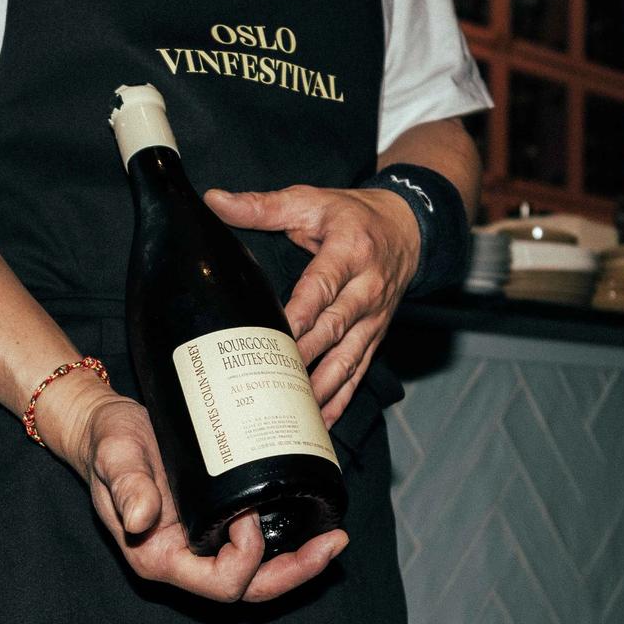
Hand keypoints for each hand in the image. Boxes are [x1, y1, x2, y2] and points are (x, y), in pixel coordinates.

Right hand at [63, 388, 347, 604]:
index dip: (246, 555)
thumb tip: (142, 516)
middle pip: (250, 588)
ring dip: (300, 561)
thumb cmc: (108, 443)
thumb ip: (126, 485)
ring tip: (335, 537)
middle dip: (296, 572)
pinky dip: (288, 539)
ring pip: (259, 573)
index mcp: (160, 558)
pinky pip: (257, 547)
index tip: (247, 510)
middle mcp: (185, 560)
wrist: (105, 430)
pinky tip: (312, 517)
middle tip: (334, 542)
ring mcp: (202, 546)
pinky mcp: (216, 524)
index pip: (220, 583)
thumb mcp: (114, 456)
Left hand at [205, 183, 421, 428]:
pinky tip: (322, 423)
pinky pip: (359, 371)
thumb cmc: (353, 216)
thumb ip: (263, 206)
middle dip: (306, 356)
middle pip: (334, 328)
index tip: (276, 332)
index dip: (300, 312)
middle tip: (275, 380)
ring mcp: (374, 318)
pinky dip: (342, 399)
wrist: (408, 228)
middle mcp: (367, 289)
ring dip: (323, 387)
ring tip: (297, 413)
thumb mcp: (310, 201)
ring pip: (348, 358)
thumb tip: (215, 201)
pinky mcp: (375, 336)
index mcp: (350, 253)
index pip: (322, 286)